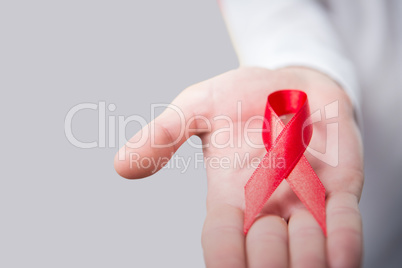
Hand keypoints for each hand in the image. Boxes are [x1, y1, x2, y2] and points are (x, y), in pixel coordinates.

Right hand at [114, 67, 362, 267]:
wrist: (294, 81)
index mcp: (228, 195)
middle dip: (267, 259)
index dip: (223, 259)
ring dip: (304, 257)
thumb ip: (164, 134)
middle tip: (268, 236)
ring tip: (300, 237)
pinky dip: (341, 246)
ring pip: (306, 252)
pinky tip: (339, 261)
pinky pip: (343, 226)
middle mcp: (265, 207)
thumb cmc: (244, 95)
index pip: (221, 242)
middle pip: (264, 258)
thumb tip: (121, 164)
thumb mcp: (197, 106)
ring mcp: (304, 200)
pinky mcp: (337, 189)